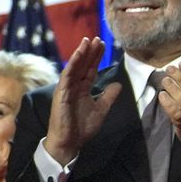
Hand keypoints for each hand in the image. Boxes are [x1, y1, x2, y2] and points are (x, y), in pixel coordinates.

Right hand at [42, 37, 119, 165]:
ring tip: (88, 40)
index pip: (90, 69)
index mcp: (82, 89)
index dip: (96, 57)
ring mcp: (66, 88)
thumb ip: (108, 96)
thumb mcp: (101, 110)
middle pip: (83, 65)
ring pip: (74, 66)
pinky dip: (73, 63)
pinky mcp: (61, 92)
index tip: (103, 45)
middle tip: (98, 38)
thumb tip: (119, 84)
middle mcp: (73, 86)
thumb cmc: (82, 128)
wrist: (69, 143)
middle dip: (90, 51)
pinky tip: (79, 53)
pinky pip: (67, 75)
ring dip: (81, 53)